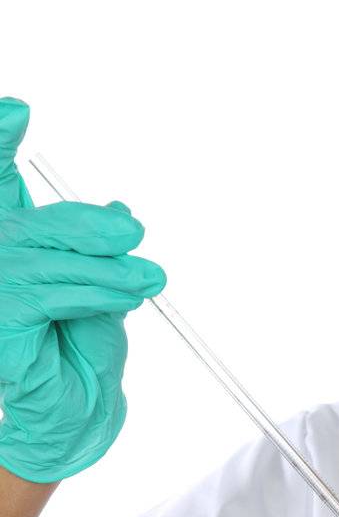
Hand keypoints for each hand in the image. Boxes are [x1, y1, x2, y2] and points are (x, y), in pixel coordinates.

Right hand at [0, 97, 166, 482]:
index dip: (1, 141)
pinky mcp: (5, 319)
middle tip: (133, 233)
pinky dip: (94, 292)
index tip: (21, 110)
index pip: (0, 178)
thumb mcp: (103, 282)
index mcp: (17, 236)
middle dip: (84, 224)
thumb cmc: (85, 346)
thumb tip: (120, 214)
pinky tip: (124, 296)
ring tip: (147, 277)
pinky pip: (50, 293)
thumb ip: (100, 245)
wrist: (84, 406)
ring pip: (46, 257)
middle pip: (29, 217)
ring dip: (104, 267)